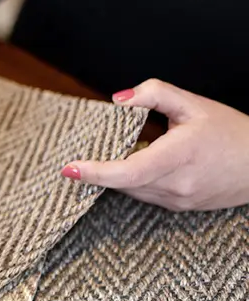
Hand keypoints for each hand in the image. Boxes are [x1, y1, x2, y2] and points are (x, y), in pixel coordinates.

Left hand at [62, 79, 248, 210]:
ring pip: (131, 190)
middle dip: (99, 169)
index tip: (69, 168)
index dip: (96, 172)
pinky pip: (144, 194)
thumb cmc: (230, 132)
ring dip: (116, 175)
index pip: (128, 171)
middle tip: (79, 156)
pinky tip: (138, 164)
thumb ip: (154, 93)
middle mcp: (176, 184)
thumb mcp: (193, 104)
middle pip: (122, 181)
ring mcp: (177, 200)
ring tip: (111, 155)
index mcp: (179, 156)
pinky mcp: (178, 207)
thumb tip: (119, 99)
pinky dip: (133, 180)